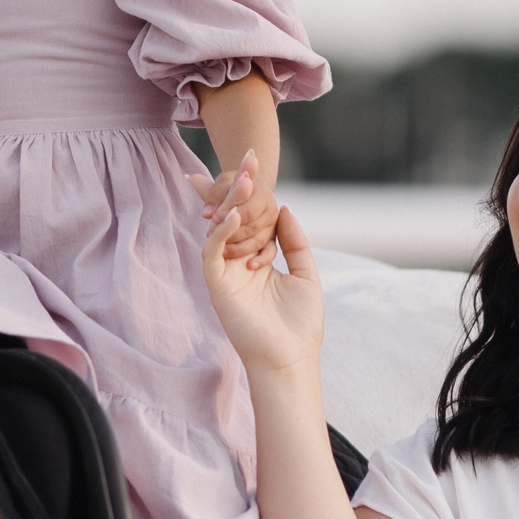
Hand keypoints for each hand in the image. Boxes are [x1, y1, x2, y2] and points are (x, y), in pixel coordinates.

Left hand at [187, 149, 280, 260]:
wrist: (244, 192)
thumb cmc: (229, 187)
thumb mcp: (220, 187)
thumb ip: (213, 198)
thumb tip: (207, 214)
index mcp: (262, 192)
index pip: (246, 209)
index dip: (229, 214)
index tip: (213, 218)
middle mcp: (271, 208)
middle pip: (251, 226)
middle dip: (231, 233)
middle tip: (213, 237)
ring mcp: (272, 224)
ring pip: (257, 240)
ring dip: (239, 248)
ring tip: (221, 251)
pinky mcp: (272, 238)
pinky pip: (269, 252)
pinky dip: (261, 259)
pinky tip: (250, 265)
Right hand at [201, 183, 325, 375]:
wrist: (290, 359)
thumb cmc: (301, 324)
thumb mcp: (306, 273)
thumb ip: (294, 241)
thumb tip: (284, 208)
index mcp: (258, 261)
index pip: (253, 220)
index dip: (255, 194)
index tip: (258, 165)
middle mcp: (239, 264)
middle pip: (234, 219)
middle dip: (240, 189)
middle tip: (249, 159)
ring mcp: (226, 274)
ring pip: (220, 230)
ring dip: (231, 203)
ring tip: (245, 179)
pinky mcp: (217, 286)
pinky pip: (212, 252)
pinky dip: (221, 232)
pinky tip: (233, 214)